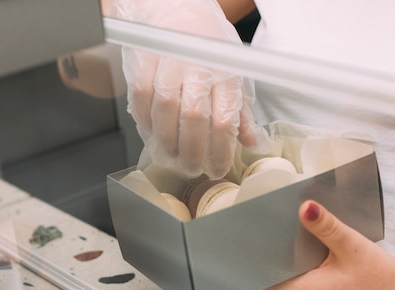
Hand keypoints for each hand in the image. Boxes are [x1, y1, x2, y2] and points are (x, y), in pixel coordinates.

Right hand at [116, 0, 266, 178]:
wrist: (175, 9)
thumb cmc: (208, 44)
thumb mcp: (234, 72)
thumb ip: (241, 111)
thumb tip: (253, 143)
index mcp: (225, 72)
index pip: (224, 120)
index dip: (219, 151)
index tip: (216, 168)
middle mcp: (197, 67)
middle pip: (193, 119)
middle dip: (192, 152)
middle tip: (192, 168)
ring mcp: (168, 63)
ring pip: (164, 111)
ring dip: (166, 142)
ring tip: (171, 157)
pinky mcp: (143, 62)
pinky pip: (141, 99)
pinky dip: (145, 122)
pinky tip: (153, 135)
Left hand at [243, 200, 394, 289]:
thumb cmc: (381, 281)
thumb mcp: (352, 247)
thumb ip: (326, 226)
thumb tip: (304, 206)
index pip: (256, 289)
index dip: (236, 277)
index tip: (220, 263)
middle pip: (266, 283)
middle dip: (253, 264)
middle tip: (240, 238)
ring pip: (282, 282)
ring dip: (274, 265)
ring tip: (262, 238)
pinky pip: (297, 283)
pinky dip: (291, 268)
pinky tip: (293, 249)